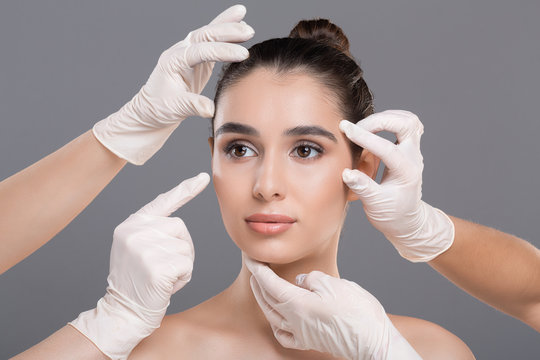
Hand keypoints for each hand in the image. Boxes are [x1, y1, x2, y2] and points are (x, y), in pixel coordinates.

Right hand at [69, 172, 209, 359]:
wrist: (123, 311)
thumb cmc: (137, 282)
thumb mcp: (137, 248)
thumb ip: (152, 231)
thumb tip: (177, 224)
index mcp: (131, 224)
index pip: (163, 201)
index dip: (186, 189)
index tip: (204, 177)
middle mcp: (134, 231)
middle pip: (180, 227)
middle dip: (181, 248)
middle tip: (163, 267)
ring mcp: (144, 248)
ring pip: (186, 247)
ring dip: (182, 265)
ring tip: (161, 277)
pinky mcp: (156, 266)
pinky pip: (187, 264)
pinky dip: (183, 277)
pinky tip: (166, 285)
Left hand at [93, 4, 254, 164]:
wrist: (152, 109)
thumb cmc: (160, 107)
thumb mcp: (176, 108)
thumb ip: (193, 106)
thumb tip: (210, 109)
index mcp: (174, 61)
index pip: (201, 50)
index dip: (222, 51)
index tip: (242, 55)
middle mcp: (181, 51)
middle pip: (205, 35)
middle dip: (227, 31)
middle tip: (248, 32)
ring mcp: (189, 52)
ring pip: (209, 34)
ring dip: (227, 27)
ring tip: (246, 24)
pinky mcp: (197, 59)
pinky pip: (213, 43)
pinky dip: (226, 35)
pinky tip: (239, 28)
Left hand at [244, 255, 420, 359]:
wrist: (373, 342)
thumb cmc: (359, 313)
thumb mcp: (336, 284)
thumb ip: (313, 279)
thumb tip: (301, 280)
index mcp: (298, 303)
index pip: (269, 283)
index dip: (258, 269)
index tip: (251, 257)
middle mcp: (294, 320)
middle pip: (267, 299)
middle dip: (258, 281)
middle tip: (255, 267)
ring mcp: (301, 333)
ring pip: (272, 316)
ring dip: (263, 299)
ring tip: (260, 287)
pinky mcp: (310, 341)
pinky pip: (284, 335)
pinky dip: (276, 325)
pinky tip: (278, 320)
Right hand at [339, 110, 454, 261]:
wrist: (407, 220)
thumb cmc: (392, 214)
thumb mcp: (375, 205)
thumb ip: (362, 188)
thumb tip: (346, 172)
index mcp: (406, 172)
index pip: (386, 147)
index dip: (364, 137)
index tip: (345, 129)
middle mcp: (413, 158)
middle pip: (405, 124)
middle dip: (379, 121)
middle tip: (357, 128)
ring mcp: (413, 151)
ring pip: (408, 120)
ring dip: (386, 117)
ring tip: (364, 126)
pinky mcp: (408, 148)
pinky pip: (405, 125)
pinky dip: (389, 120)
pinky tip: (374, 127)